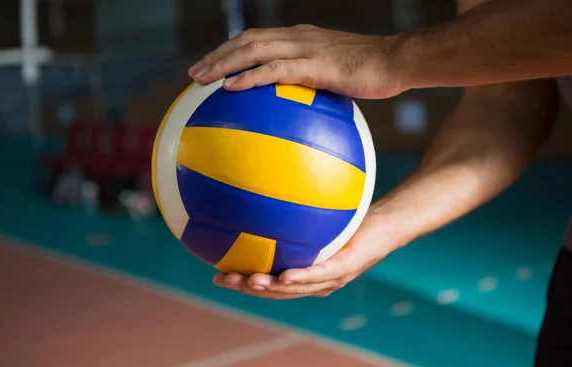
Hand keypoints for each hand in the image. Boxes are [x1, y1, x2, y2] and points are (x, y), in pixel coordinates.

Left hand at [188, 24, 404, 98]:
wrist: (396, 61)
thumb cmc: (369, 72)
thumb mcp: (334, 73)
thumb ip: (311, 82)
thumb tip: (296, 106)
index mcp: (299, 37)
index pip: (255, 38)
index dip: (229, 50)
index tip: (210, 67)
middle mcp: (297, 37)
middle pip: (246, 41)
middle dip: (216, 56)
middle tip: (193, 74)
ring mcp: (305, 48)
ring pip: (254, 50)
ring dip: (223, 64)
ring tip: (201, 79)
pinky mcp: (315, 64)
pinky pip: (275, 70)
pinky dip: (250, 78)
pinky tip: (231, 87)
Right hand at [212, 211, 401, 298]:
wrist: (388, 222)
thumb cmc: (350, 219)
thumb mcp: (314, 218)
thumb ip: (290, 214)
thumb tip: (262, 192)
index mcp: (305, 275)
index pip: (270, 283)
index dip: (244, 283)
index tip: (218, 276)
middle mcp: (317, 282)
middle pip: (278, 291)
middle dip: (250, 288)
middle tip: (223, 280)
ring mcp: (333, 277)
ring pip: (297, 288)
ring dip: (270, 287)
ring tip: (247, 281)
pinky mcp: (349, 266)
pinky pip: (324, 273)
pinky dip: (304, 277)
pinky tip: (284, 275)